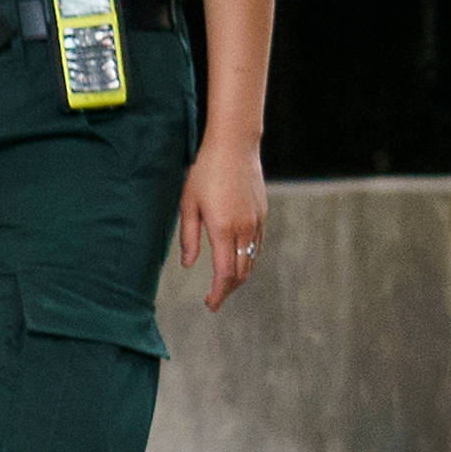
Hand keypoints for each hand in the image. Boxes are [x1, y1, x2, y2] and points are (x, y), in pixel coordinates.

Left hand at [179, 140, 266, 311]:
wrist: (234, 146)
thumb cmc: (205, 172)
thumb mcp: (188, 204)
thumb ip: (188, 237)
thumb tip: (188, 265)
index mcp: (223, 230)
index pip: (224, 274)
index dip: (217, 294)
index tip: (209, 305)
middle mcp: (244, 230)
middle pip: (241, 273)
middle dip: (228, 290)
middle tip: (214, 299)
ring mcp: (256, 222)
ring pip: (251, 260)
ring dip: (239, 276)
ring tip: (223, 283)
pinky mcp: (262, 214)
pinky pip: (257, 245)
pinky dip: (248, 259)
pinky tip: (237, 260)